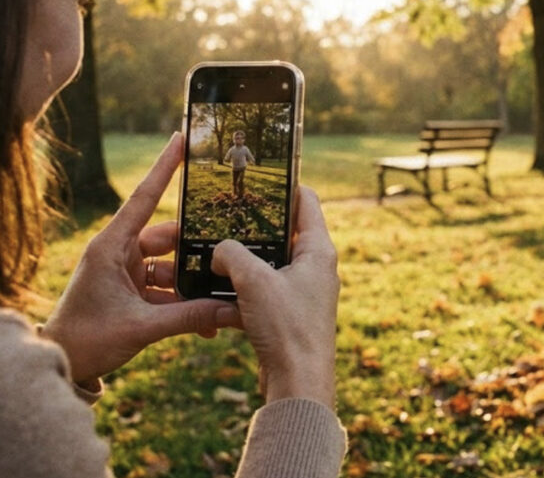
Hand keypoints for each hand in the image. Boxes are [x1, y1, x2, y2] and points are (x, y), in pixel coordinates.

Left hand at [42, 134, 237, 384]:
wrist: (63, 365)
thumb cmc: (87, 340)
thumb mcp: (141, 327)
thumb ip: (189, 317)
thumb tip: (230, 309)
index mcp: (112, 247)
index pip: (145, 198)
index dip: (165, 168)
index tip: (181, 140)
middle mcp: (119, 253)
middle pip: (169, 238)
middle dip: (197, 251)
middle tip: (227, 256)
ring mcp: (127, 272)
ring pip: (172, 266)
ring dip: (192, 284)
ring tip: (219, 298)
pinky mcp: (133, 291)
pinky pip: (167, 289)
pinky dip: (185, 302)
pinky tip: (207, 320)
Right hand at [211, 186, 338, 408]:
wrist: (298, 382)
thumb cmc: (287, 327)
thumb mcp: (254, 280)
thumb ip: (232, 254)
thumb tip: (219, 249)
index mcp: (319, 250)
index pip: (306, 202)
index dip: (284, 185)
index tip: (259, 175)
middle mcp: (316, 267)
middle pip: (284, 233)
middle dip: (253, 226)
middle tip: (224, 214)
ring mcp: (303, 292)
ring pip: (268, 265)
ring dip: (242, 262)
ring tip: (210, 251)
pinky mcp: (288, 316)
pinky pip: (261, 294)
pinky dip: (240, 292)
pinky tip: (212, 292)